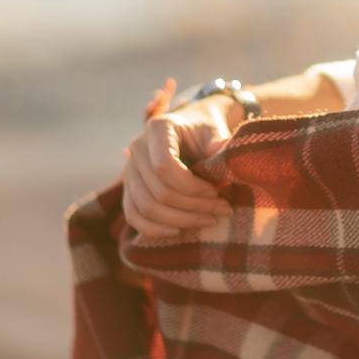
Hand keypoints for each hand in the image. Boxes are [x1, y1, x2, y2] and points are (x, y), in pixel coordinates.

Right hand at [121, 92, 236, 237]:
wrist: (192, 127)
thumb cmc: (206, 129)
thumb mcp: (216, 130)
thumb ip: (220, 145)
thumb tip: (229, 166)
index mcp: (158, 128)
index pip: (164, 167)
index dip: (191, 187)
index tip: (216, 192)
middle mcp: (137, 148)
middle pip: (158, 192)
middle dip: (193, 208)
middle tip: (223, 210)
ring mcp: (129, 169)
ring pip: (146, 208)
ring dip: (180, 221)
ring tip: (210, 220)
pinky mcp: (129, 188)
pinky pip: (134, 216)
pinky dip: (155, 229)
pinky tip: (180, 231)